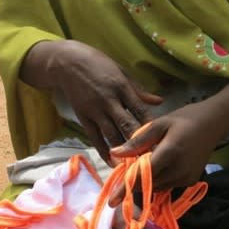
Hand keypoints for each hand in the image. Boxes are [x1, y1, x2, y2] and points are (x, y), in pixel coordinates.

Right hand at [20, 40, 161, 163]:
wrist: (67, 63)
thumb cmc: (98, 64)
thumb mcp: (121, 71)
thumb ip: (139, 90)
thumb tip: (160, 102)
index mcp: (121, 86)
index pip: (139, 108)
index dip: (150, 125)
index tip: (161, 138)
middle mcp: (108, 100)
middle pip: (127, 125)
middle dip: (139, 142)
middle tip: (152, 157)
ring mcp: (94, 110)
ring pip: (111, 135)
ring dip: (124, 151)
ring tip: (136, 164)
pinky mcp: (83, 117)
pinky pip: (95, 138)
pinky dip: (104, 151)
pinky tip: (113, 162)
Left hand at [109, 82, 228, 205]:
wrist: (213, 123)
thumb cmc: (184, 119)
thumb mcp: (159, 124)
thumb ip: (137, 141)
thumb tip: (114, 154)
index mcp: (169, 153)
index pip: (142, 176)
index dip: (125, 188)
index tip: (111, 200)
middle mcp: (178, 170)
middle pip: (148, 185)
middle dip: (134, 184)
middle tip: (123, 177)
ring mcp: (186, 178)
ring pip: (157, 187)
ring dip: (146, 182)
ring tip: (141, 168)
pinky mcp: (191, 181)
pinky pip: (168, 185)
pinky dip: (158, 180)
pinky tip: (158, 167)